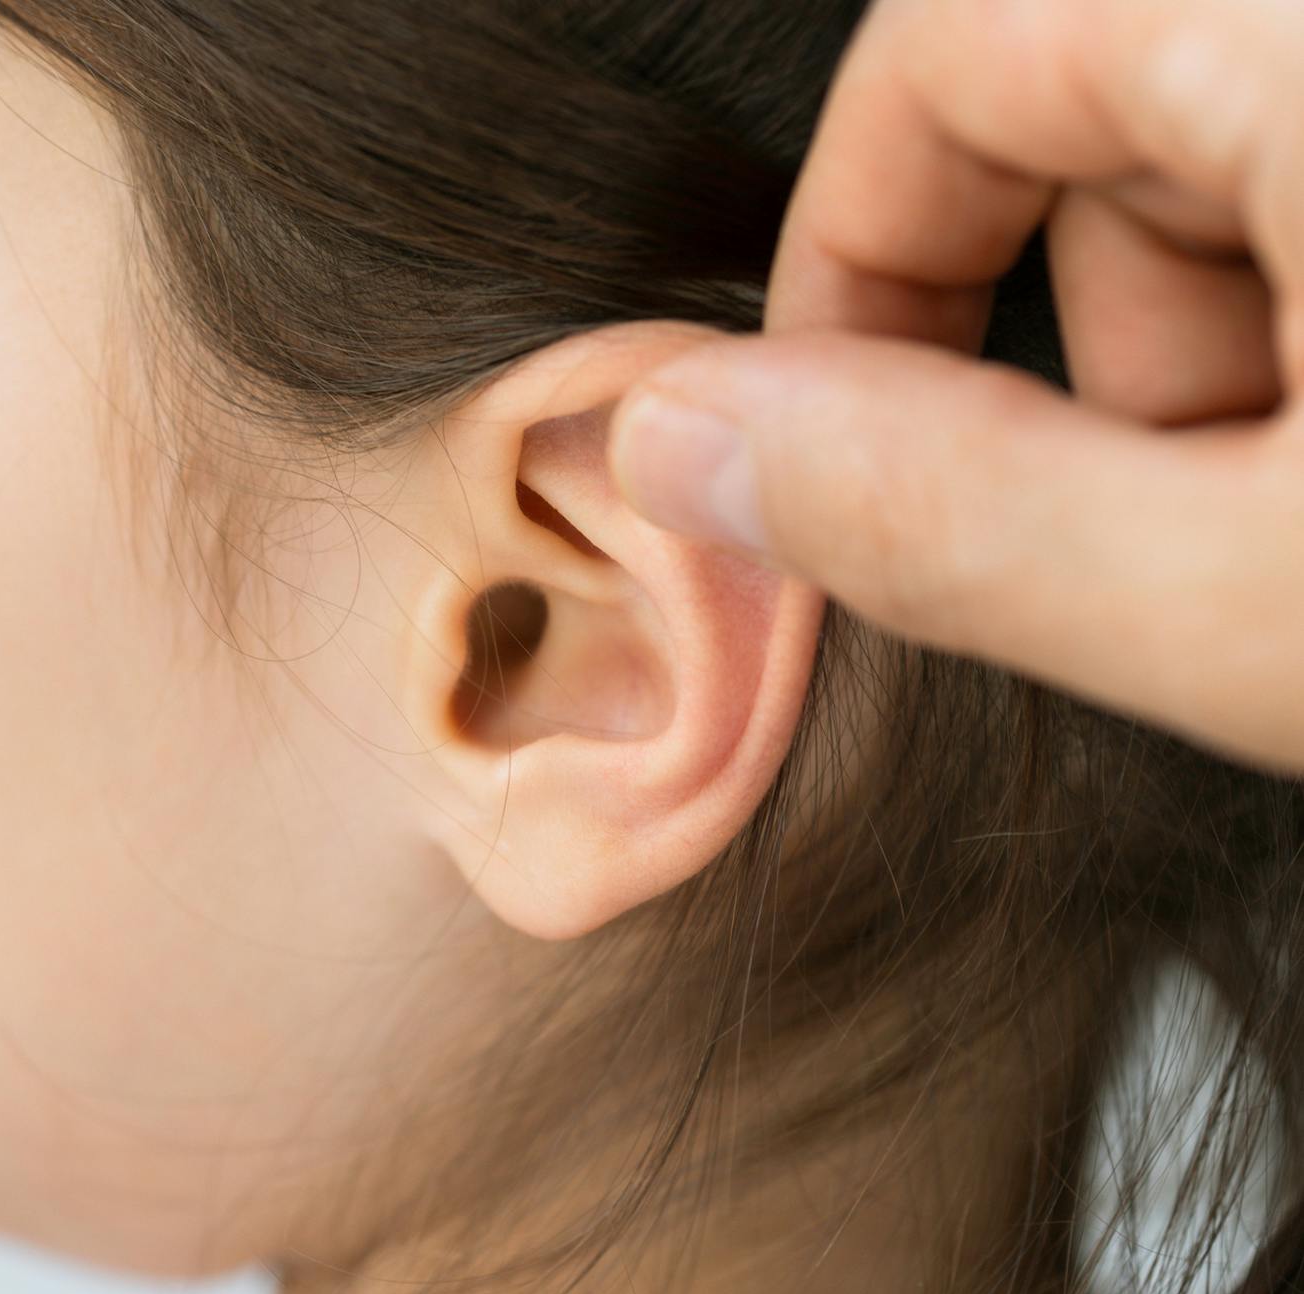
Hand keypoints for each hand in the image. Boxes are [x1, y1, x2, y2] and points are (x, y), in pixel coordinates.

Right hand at [608, 0, 1303, 776]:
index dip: (849, 264)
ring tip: (1287, 520)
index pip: (945, 45)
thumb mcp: (1265, 607)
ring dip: (1204, 353)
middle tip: (1159, 533)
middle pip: (1081, 105)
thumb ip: (948, 515)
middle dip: (1065, 350)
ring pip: (1222, 145)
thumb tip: (681, 447)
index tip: (837, 452)